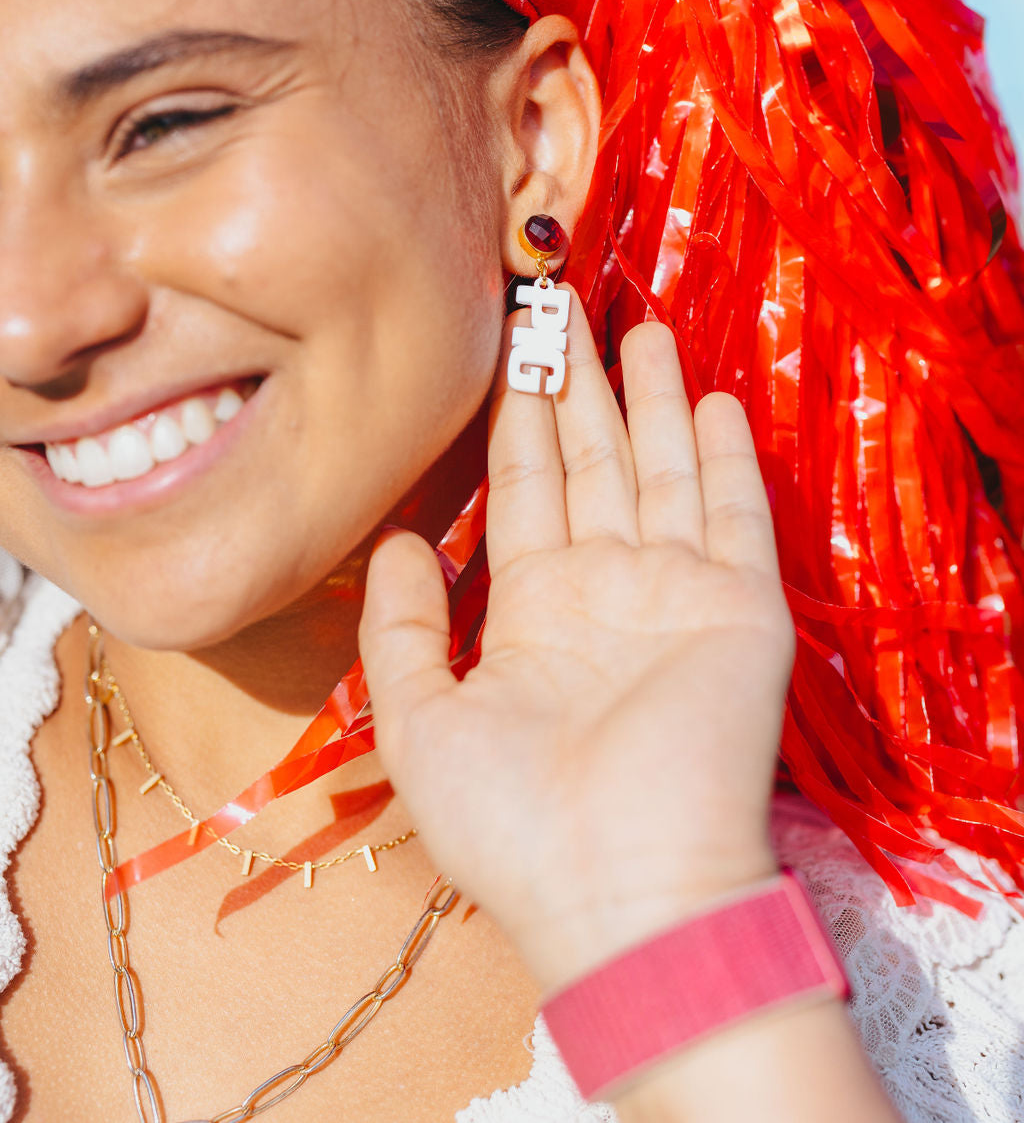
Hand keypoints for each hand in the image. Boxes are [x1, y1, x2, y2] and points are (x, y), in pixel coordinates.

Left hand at [360, 291, 795, 991]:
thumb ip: (400, 628)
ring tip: (637, 325)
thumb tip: (396, 541)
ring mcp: (676, 593)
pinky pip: (734, 515)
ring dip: (653, 399)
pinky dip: (726, 458)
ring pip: (662, 470)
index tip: (509, 344)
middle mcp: (606, 589)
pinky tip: (712, 400)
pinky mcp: (740, 607)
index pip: (525, 485)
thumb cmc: (510, 823)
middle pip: (592, 460)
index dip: (518, 415)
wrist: (619, 895)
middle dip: (578, 383)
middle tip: (562, 301)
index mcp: (535, 610)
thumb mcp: (420, 723)